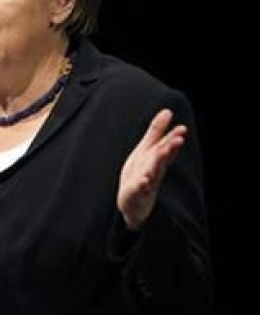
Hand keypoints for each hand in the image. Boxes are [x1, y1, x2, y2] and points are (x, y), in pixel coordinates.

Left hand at [118, 109, 186, 230]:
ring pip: (154, 172)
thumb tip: (168, 111)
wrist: (132, 203)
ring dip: (159, 162)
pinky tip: (144, 180)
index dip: (173, 138)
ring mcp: (146, 183)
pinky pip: (140, 189)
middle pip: (162, 158)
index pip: (166, 147)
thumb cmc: (141, 173)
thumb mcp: (147, 150)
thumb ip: (157, 132)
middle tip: (179, 139)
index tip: (182, 129)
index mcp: (156, 159)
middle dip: (170, 148)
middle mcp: (154, 170)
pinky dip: (143, 185)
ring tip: (163, 152)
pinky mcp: (136, 194)